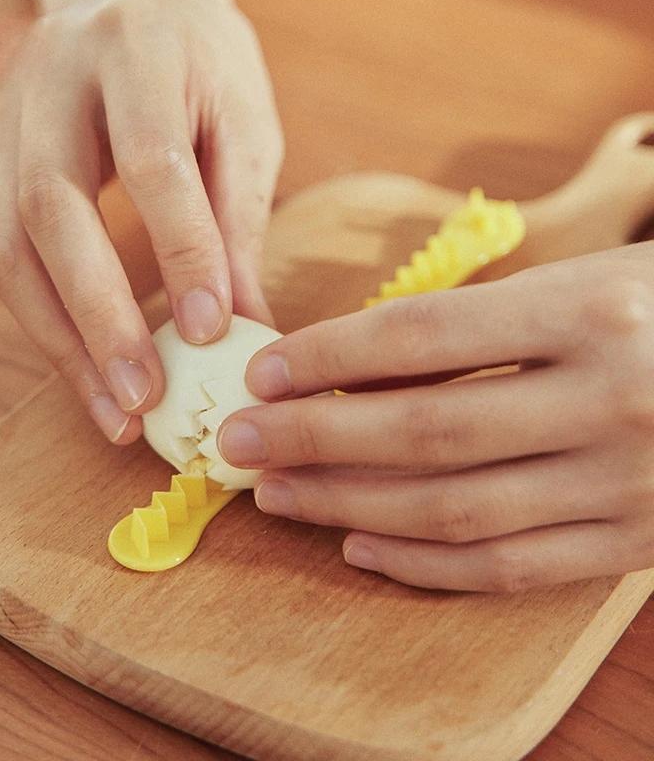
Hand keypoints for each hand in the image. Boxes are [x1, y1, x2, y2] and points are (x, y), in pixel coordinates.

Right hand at [0, 0, 282, 443]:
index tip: (211, 333)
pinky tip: (88, 372)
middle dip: (99, 316)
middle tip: (144, 398)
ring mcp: (10, 120)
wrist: (134, 4)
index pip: (151, 162)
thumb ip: (237, 221)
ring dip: (62, 342)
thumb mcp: (243, 126)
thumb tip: (243, 327)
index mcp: (133, 49)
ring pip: (9, 246)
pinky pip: (6, 255)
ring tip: (115, 412)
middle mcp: (52, 79)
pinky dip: (48, 324)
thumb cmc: (205, 68)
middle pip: (52, 209)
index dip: (181, 251)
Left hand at [218, 243, 653, 590]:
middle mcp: (609, 399)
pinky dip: (423, 564)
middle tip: (237, 442)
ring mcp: (625, 483)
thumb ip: (476, 327)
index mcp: (591, 310)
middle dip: (313, 438)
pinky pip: (508, 567)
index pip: (422, 335)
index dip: (328, 357)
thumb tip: (349, 364)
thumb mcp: (577, 286)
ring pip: (454, 508)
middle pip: (424, 430)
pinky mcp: (632, 545)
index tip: (261, 374)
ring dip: (347, 505)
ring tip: (277, 494)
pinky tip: (358, 545)